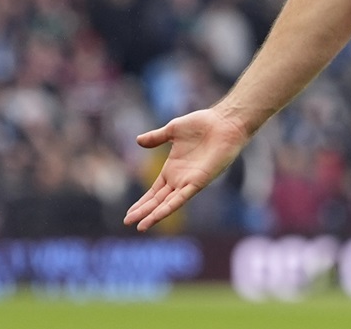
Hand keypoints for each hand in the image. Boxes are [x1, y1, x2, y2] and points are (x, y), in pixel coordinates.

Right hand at [123, 108, 249, 231]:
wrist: (223, 123)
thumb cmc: (202, 124)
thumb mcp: (172, 130)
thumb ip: (156, 138)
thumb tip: (138, 141)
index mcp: (172, 169)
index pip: (154, 191)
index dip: (142, 202)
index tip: (130, 212)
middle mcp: (179, 179)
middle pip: (157, 200)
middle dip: (142, 211)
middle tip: (127, 222)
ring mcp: (188, 182)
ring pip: (167, 204)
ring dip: (153, 215)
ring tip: (139, 227)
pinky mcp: (198, 182)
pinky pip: (181, 199)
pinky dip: (168, 208)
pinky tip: (157, 216)